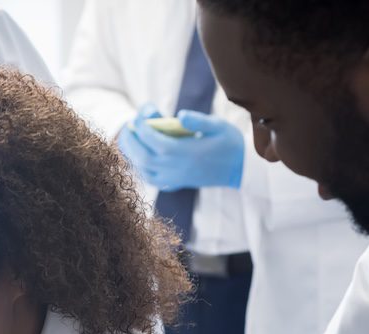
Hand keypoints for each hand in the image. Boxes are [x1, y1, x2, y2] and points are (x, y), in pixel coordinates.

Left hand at [116, 104, 243, 190]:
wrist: (239, 169)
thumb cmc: (230, 143)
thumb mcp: (219, 125)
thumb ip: (198, 121)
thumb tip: (180, 114)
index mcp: (188, 152)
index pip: (156, 142)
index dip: (143, 130)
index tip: (138, 118)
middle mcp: (178, 168)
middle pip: (144, 157)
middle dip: (132, 141)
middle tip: (128, 127)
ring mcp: (176, 178)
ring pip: (145, 170)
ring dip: (132, 154)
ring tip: (129, 138)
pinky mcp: (176, 183)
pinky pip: (151, 179)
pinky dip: (140, 168)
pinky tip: (138, 155)